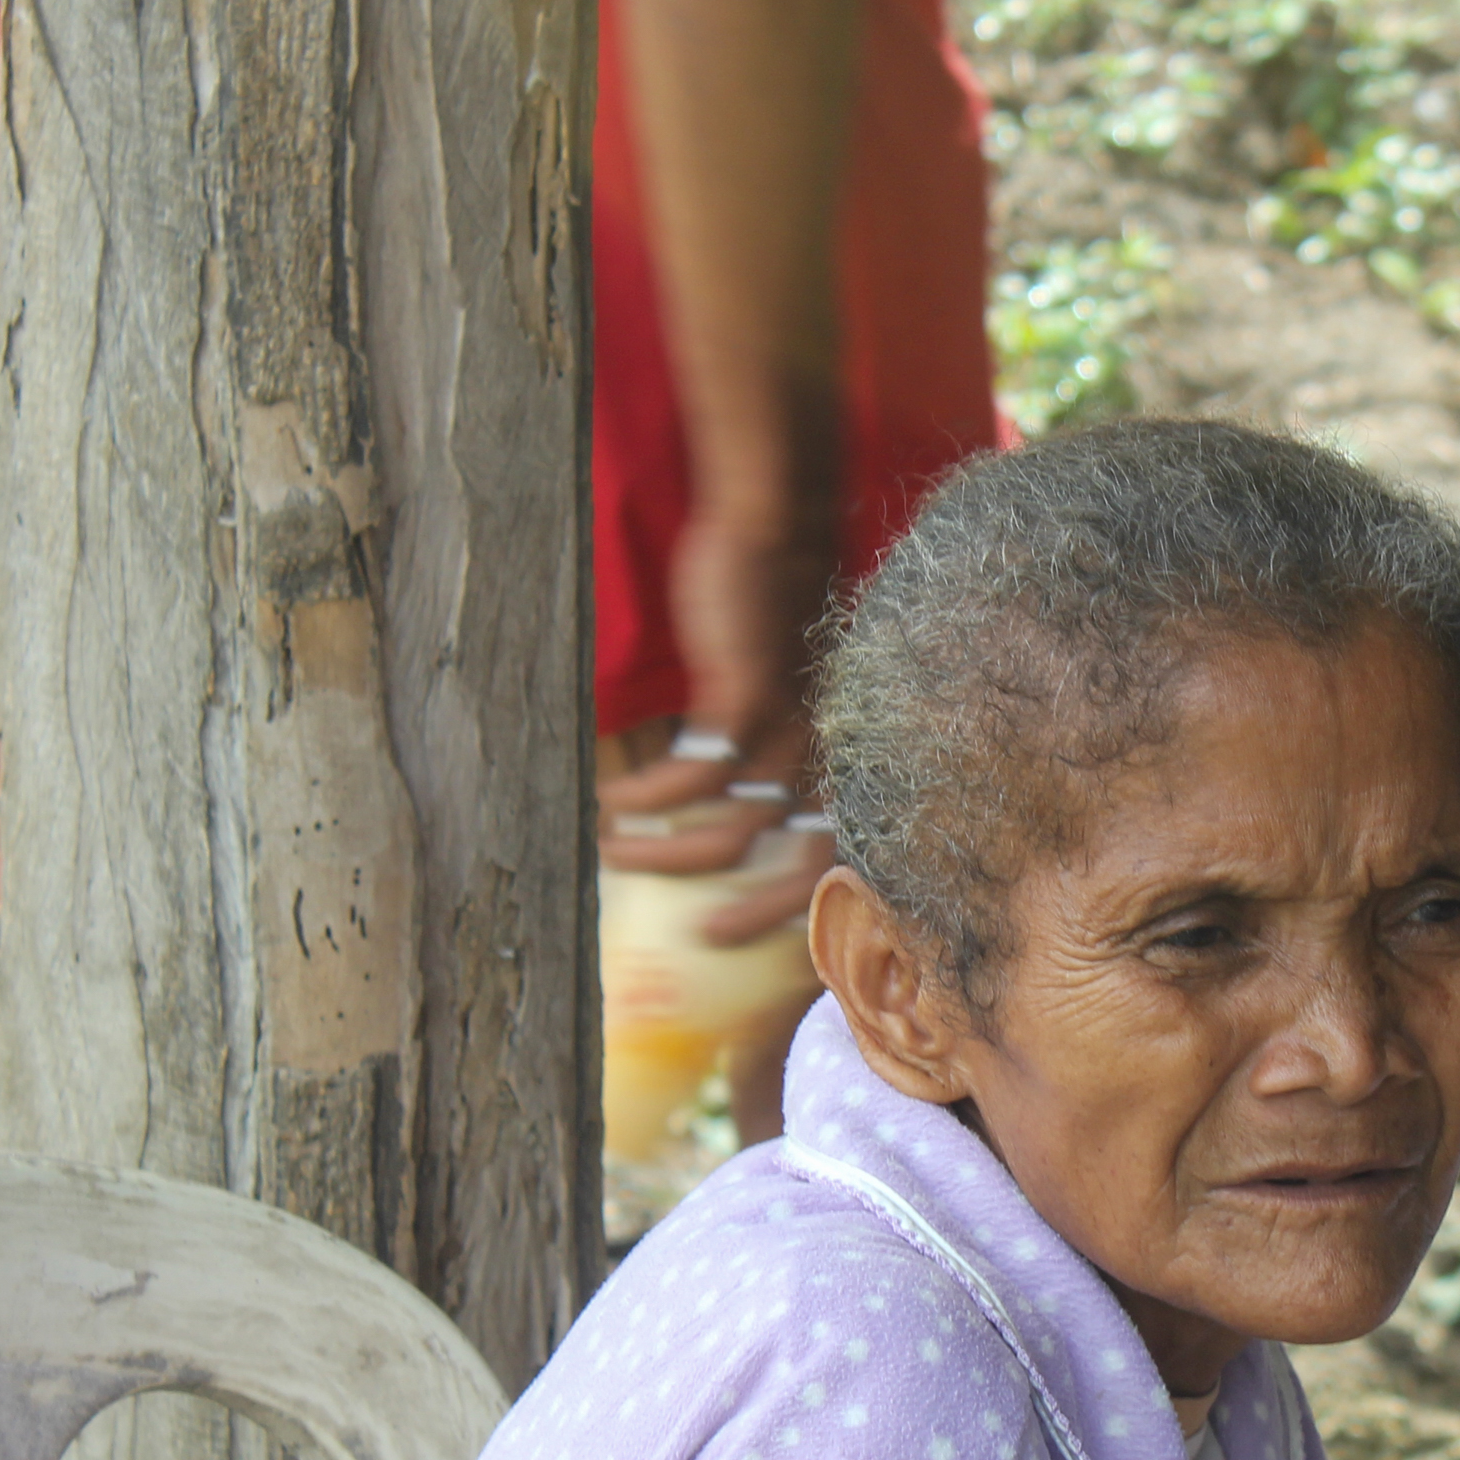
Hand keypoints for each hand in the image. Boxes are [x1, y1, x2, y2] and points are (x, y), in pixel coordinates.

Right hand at [598, 504, 842, 944]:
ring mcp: (788, 730)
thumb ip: (771, 739)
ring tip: (615, 852)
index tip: (769, 923)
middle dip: (760, 911)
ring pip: (730, 830)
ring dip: (667, 854)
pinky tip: (614, 800)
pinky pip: (692, 776)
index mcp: (844, 755)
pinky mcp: (744, 700)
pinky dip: (648, 798)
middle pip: (805, 864)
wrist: (778, 525)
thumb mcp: (786, 686)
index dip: (816, 898)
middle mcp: (827, 753)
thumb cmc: (773, 607)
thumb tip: (726, 792)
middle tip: (708, 934)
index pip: (845, 848)